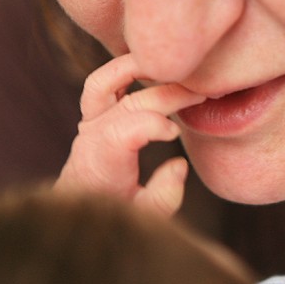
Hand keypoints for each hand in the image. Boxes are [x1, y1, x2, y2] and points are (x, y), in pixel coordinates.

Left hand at [55, 54, 204, 216]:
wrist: (81, 207)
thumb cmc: (115, 212)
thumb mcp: (144, 216)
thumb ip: (164, 195)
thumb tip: (180, 164)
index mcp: (102, 162)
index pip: (124, 130)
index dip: (154, 124)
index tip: (176, 133)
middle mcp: (92, 135)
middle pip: (130, 102)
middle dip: (169, 94)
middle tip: (203, 95)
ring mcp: (90, 121)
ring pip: (105, 80)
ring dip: (140, 68)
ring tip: (176, 67)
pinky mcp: (92, 113)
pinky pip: (102, 81)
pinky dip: (126, 68)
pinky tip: (156, 67)